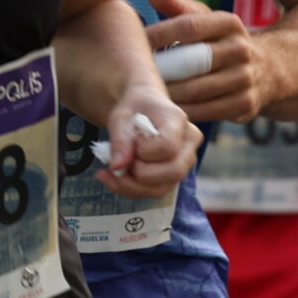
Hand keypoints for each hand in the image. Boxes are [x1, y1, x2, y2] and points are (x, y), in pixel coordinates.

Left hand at [98, 82, 197, 198]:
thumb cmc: (134, 107)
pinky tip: (113, 178)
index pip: (168, 146)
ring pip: (163, 188)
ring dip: (130, 186)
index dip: (144, 151)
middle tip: (119, 159)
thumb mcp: (120, 116)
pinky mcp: (173, 176)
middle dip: (139, 173)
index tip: (131, 141)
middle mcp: (189, 143)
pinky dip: (130, 189)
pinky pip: (155, 191)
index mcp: (177, 120)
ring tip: (109, 172)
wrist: (143, 107)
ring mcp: (184, 162)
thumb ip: (120, 140)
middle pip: (174, 172)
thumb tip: (117, 167)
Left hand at [145, 0, 273, 122]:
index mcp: (229, 23)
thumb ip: (176, 5)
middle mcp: (240, 49)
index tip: (136, 42)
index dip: (160, 34)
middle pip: (192, 61)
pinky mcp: (245, 105)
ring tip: (144, 93)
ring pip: (197, 90)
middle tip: (135, 73)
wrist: (269, 70)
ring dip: (168, 93)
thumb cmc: (219, 41)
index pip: (189, 26)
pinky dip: (183, 111)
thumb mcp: (204, 19)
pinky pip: (206, 111)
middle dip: (162, 68)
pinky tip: (166, 108)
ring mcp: (245, 79)